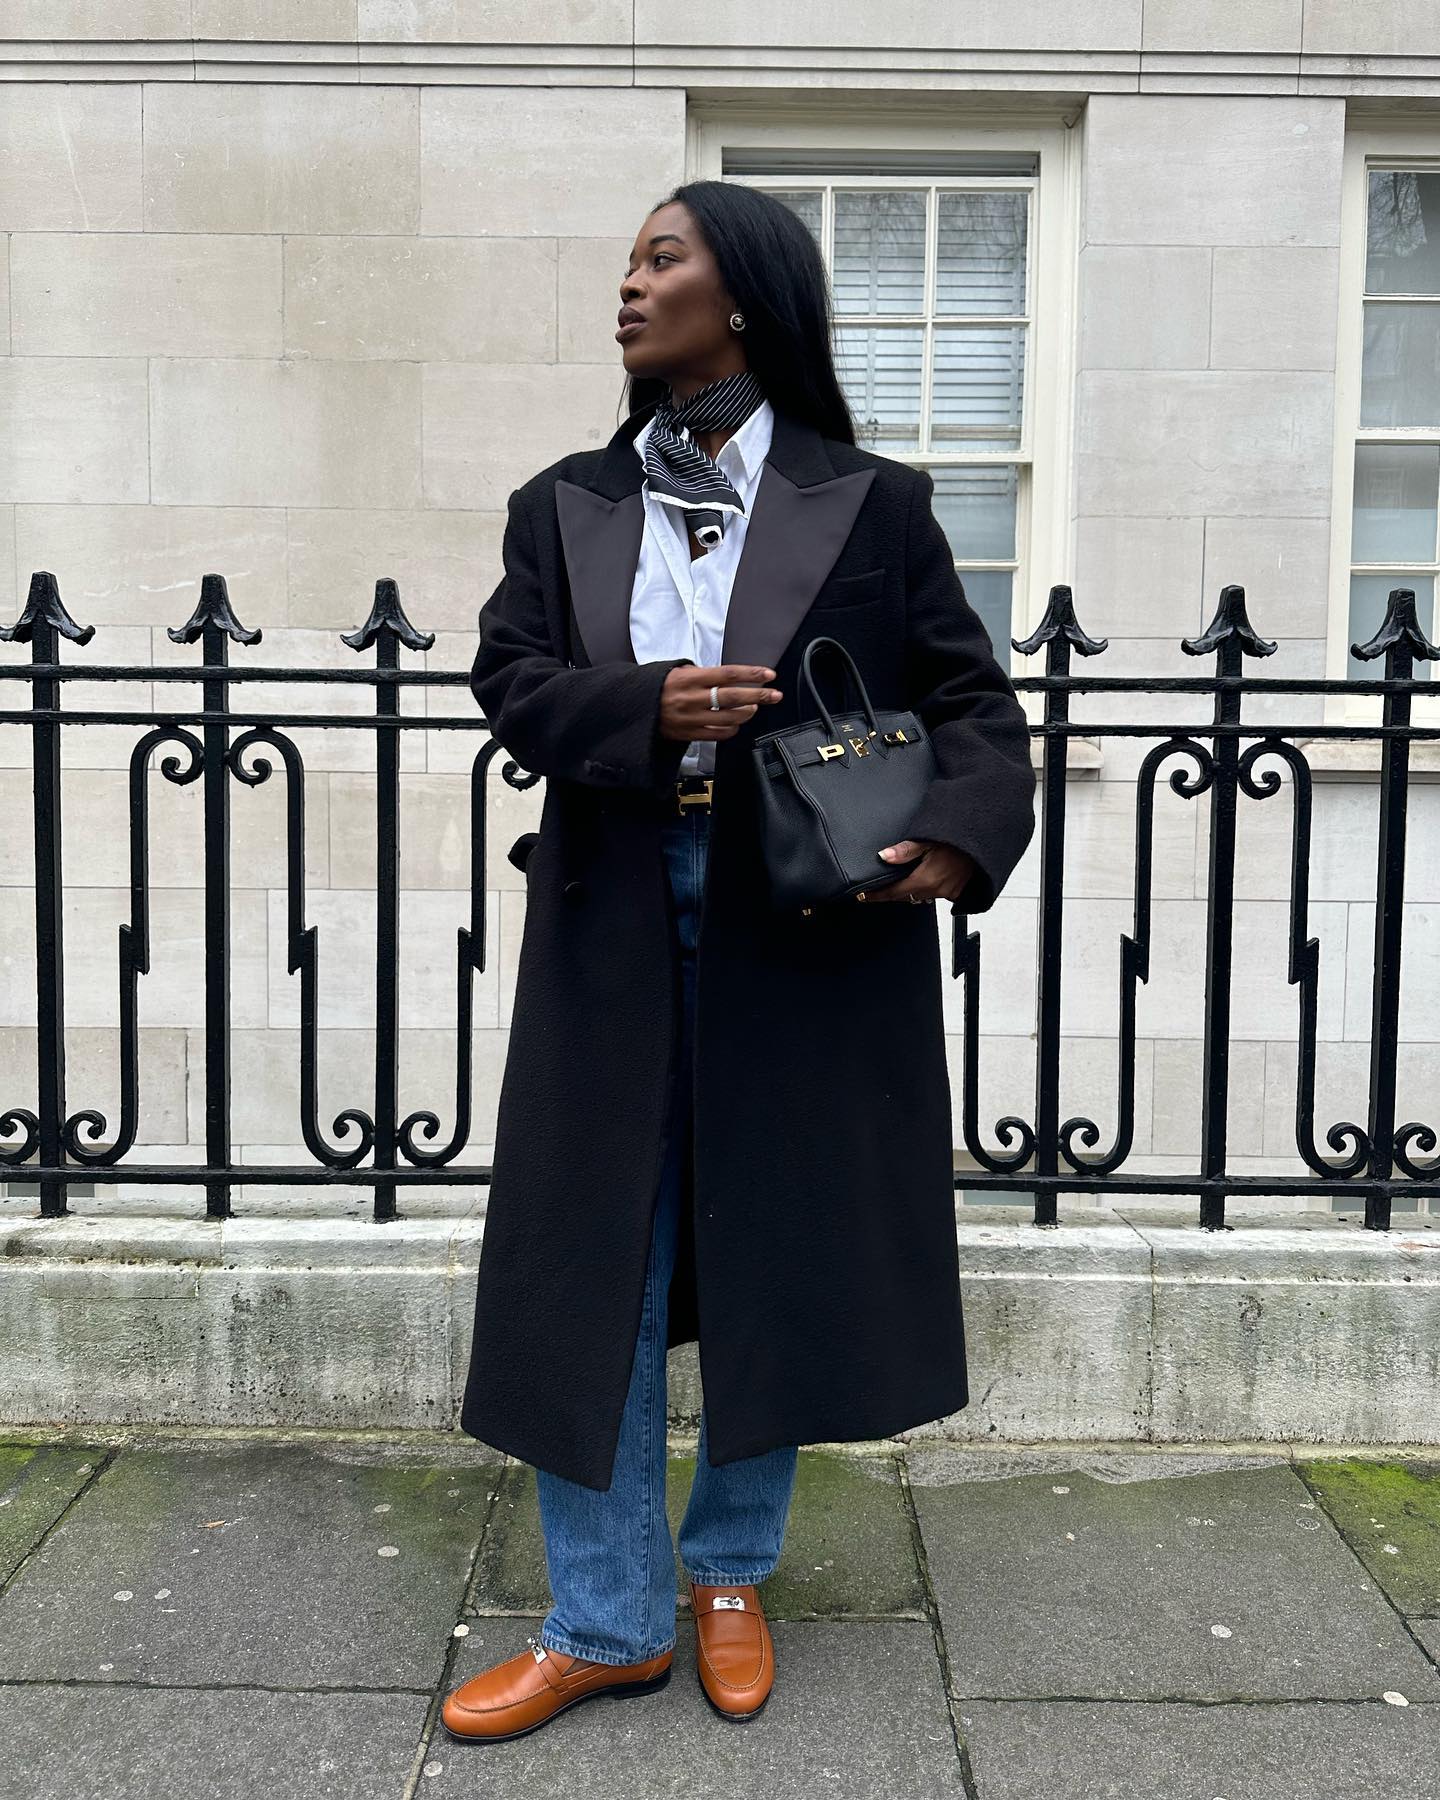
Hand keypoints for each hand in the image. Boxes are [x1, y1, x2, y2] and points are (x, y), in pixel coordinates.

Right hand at [658, 663, 782, 742]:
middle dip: (759, 696)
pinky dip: (732, 729)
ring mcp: (691, 718)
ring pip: (729, 718)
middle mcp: (691, 699)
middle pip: (733, 697)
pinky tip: (737, 723)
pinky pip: (718, 734)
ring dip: (747, 713)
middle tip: (775, 695)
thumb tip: (728, 677)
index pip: (728, 674)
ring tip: (754, 707)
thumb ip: (702, 673)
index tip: (768, 674)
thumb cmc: (657, 686)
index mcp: (689, 679)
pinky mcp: (689, 734)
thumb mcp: (677, 670)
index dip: (751, 674)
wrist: (633, 707)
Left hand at [863, 838, 975, 903]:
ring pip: (918, 897)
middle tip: (875, 892)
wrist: (982, 844)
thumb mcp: (928, 841)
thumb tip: (883, 856)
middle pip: (904, 897)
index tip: (863, 897)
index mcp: (924, 879)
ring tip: (894, 887)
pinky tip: (918, 883)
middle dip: (889, 895)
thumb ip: (905, 851)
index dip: (876, 895)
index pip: (893, 892)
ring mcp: (945, 893)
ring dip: (906, 893)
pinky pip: (932, 896)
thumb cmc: (957, 841)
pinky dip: (922, 891)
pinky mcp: (954, 893)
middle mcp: (934, 890)